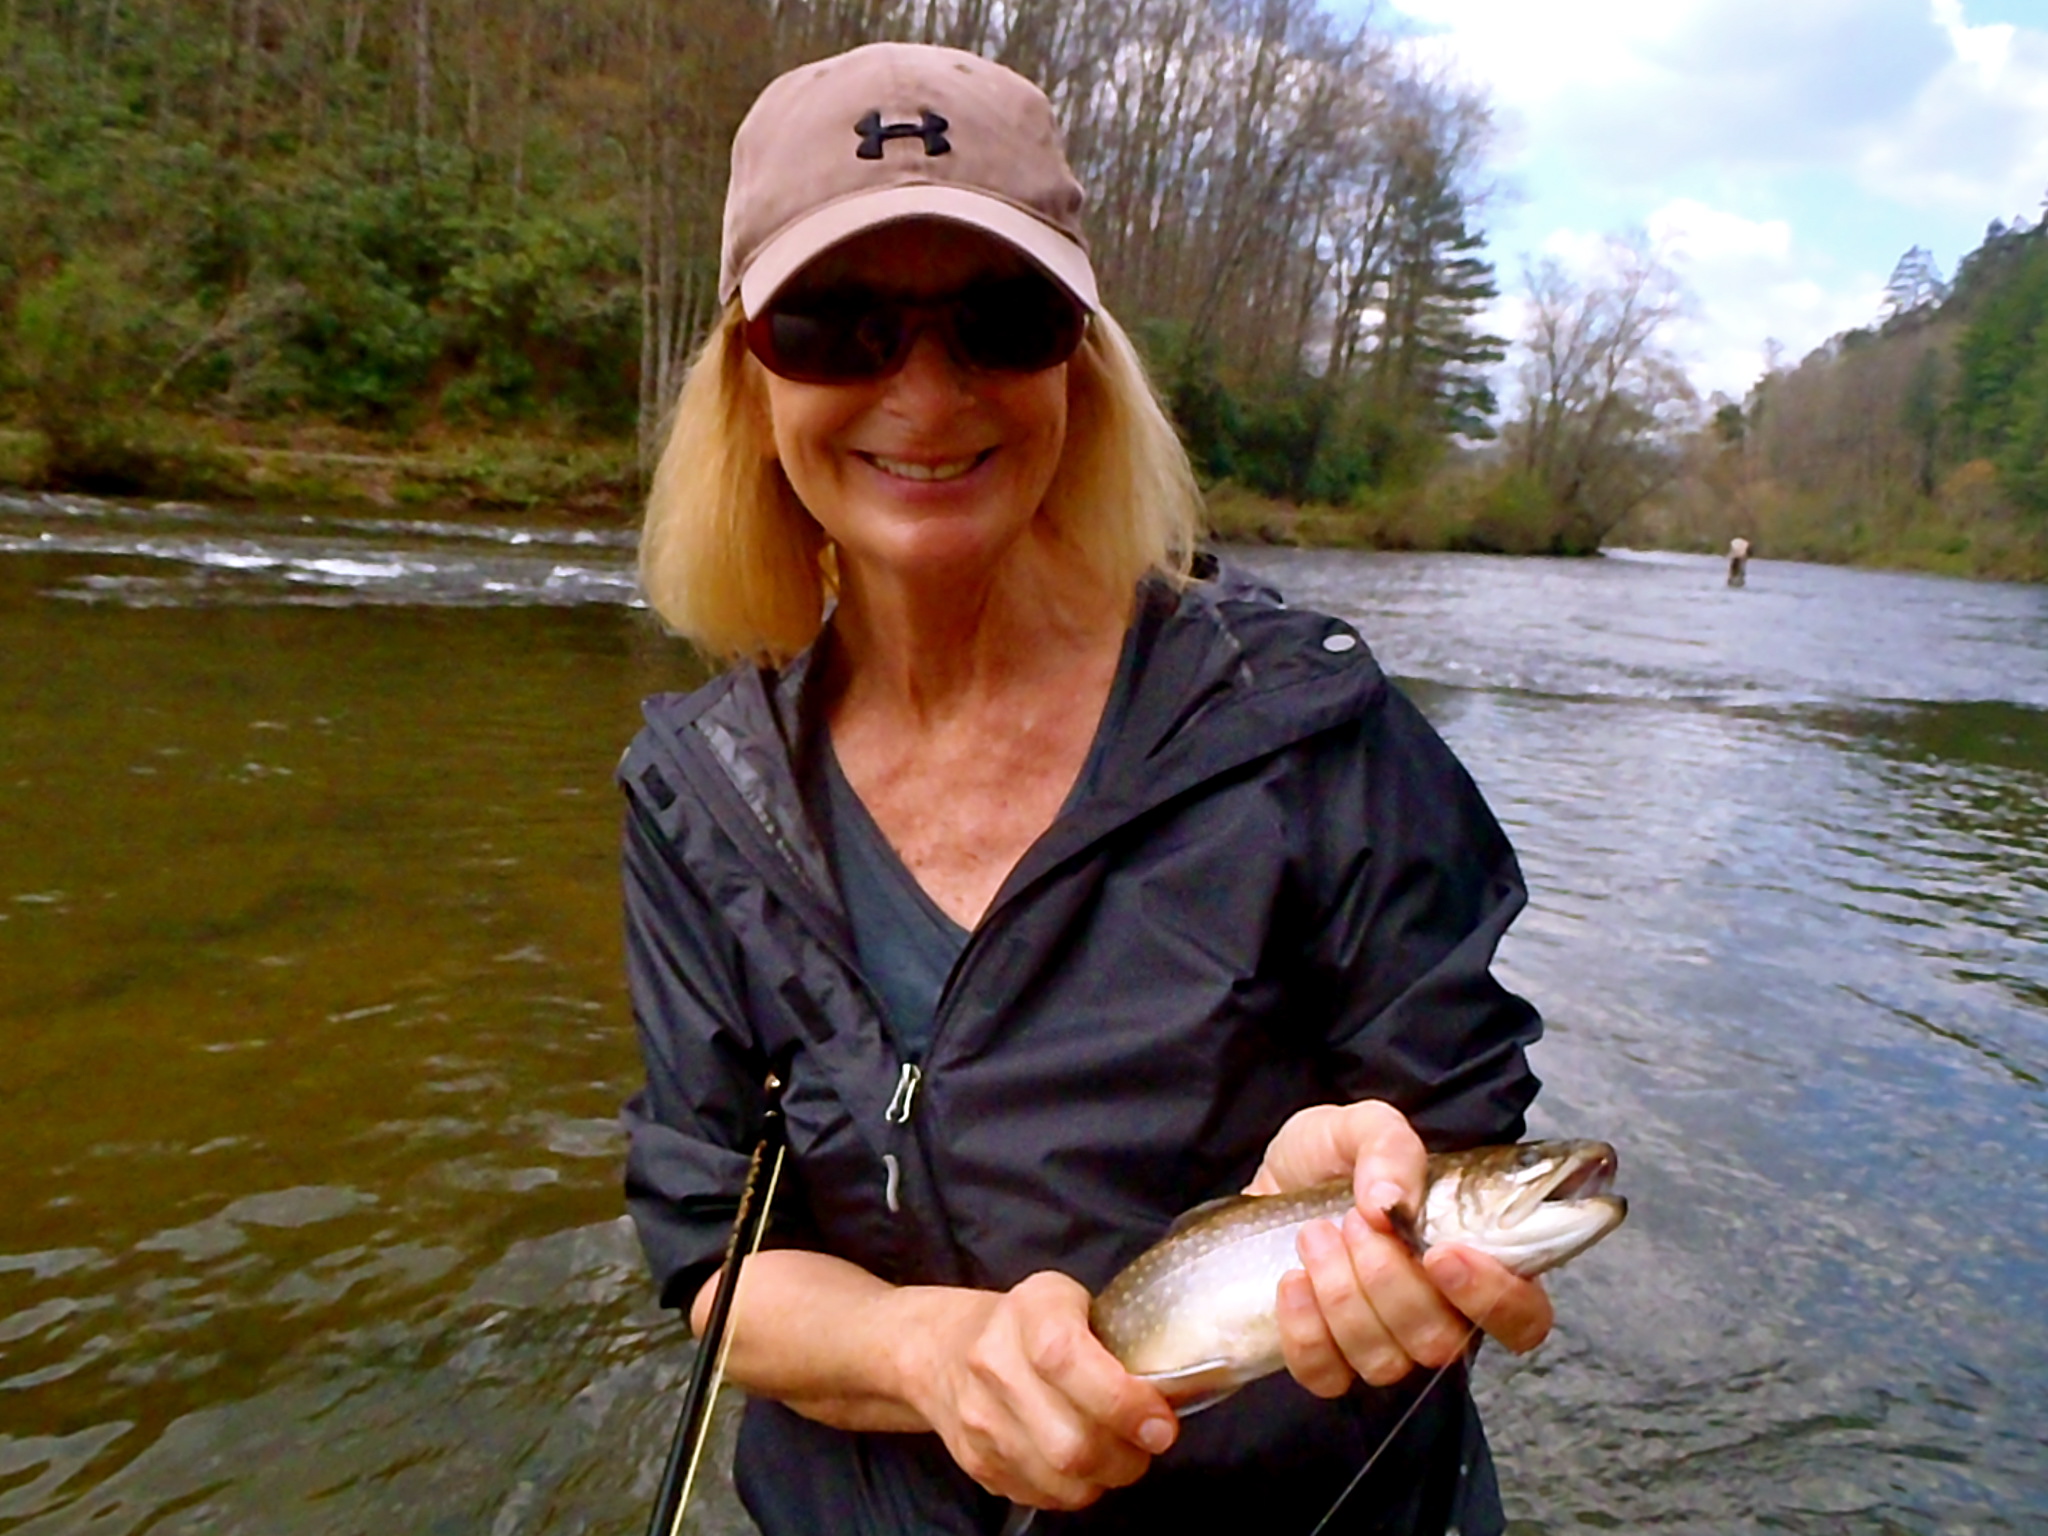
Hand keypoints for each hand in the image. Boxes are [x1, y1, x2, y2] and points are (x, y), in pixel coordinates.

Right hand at [895, 1271, 1179, 1510]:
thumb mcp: (1070, 1302)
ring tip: (1117, 1455)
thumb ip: (1118, 1337)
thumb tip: (1175, 1391)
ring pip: (1058, 1479)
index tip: (1160, 1424)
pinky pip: (1040, 1496)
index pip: (1067, 1359)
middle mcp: (993, 1364)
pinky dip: (1073, 1490)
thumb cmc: (1027, 1323)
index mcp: (1028, 1312)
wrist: (940, 1349)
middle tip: (1147, 1442)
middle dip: (1125, 1456)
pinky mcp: (975, 1461)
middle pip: (1069, 1441)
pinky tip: (1081, 1465)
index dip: (1121, 1400)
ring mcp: (978, 1419)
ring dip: (1104, 1477)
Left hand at [1248, 1101, 1552, 1396]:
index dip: (1492, 1298)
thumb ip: (1388, 1146)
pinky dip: (1304, 1329)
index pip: (1524, 1317)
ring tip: (1313, 1235)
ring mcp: (1384, 1347)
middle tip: (1352, 1221)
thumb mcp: (1360, 1125)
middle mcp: (1439, 1316)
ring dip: (1341, 1294)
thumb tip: (1390, 1204)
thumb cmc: (1330, 1158)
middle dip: (1387, 1278)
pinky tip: (1292, 1279)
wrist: (1272, 1181)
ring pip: (1385, 1361)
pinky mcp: (1328, 1363)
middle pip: (1442, 1341)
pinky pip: (1326, 1377)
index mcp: (1474, 1261)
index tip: (1438, 1254)